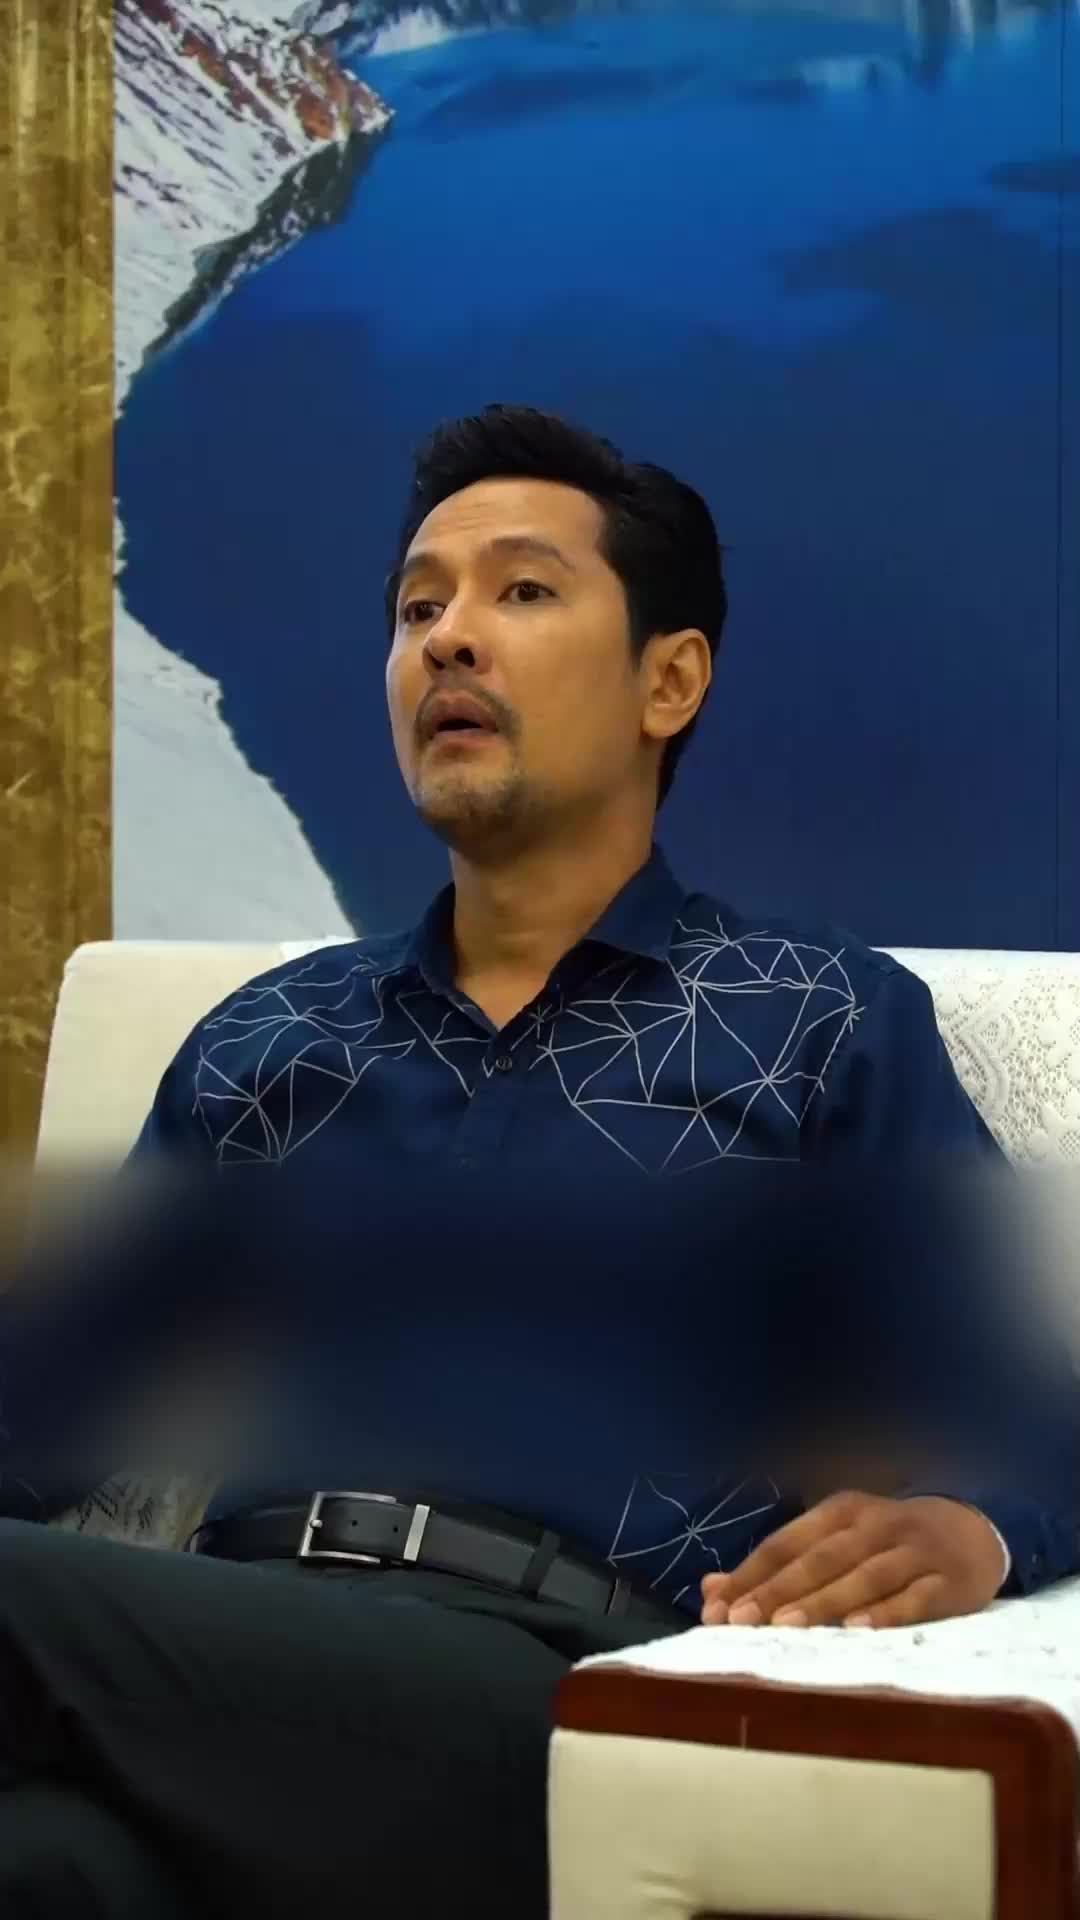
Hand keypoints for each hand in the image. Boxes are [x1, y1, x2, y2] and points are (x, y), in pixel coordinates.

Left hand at [700, 1492, 1005, 1629]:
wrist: (974, 1530)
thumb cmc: (887, 1542)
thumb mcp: (834, 1540)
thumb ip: (777, 1566)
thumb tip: (710, 1588)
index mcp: (840, 1511)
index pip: (786, 1544)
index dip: (750, 1574)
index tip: (715, 1607)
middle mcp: (874, 1525)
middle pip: (819, 1559)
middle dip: (777, 1590)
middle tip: (741, 1620)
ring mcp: (912, 1551)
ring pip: (863, 1576)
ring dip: (824, 1600)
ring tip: (788, 1626)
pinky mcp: (948, 1581)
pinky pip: (914, 1598)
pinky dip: (887, 1612)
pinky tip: (859, 1629)